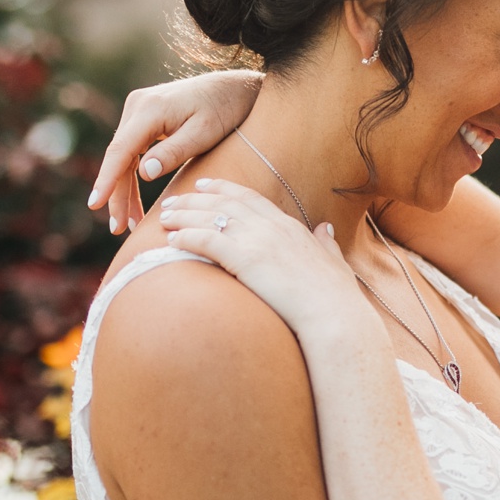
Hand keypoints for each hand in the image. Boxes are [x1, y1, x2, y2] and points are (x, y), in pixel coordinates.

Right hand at [88, 70, 263, 233]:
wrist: (233, 88)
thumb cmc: (223, 109)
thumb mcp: (204, 133)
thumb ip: (174, 152)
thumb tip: (142, 173)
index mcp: (150, 108)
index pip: (121, 150)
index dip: (106, 180)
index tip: (95, 204)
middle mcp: (137, 106)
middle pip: (118, 157)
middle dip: (115, 194)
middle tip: (118, 228)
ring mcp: (138, 111)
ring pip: (123, 157)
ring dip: (123, 190)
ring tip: (128, 224)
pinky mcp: (144, 119)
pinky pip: (131, 152)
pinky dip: (132, 177)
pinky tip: (133, 202)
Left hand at [156, 180, 369, 340]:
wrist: (334, 314)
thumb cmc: (335, 297)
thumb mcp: (334, 262)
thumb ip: (326, 243)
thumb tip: (325, 228)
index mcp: (290, 226)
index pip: (250, 199)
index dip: (224, 189)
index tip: (205, 185)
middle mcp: (272, 227)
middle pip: (225, 203)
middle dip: (195, 198)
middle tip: (174, 198)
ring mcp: (259, 240)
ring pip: (211, 218)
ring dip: (184, 216)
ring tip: (164, 218)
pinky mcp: (246, 259)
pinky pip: (208, 241)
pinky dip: (187, 238)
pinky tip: (172, 241)